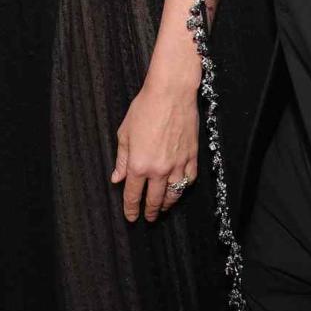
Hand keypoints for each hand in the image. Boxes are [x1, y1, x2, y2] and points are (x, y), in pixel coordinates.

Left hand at [111, 54, 199, 222]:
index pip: (133, 195)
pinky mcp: (192, 156)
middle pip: (155, 199)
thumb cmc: (145, 108)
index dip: (131, 209)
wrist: (171, 93)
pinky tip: (181, 187)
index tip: (131, 217)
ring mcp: (178, 164)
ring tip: (164, 208)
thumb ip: (122, 159)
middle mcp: (159, 169)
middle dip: (150, 211)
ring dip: (168, 204)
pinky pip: (190, 179)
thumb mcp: (125, 133)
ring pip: (174, 193)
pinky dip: (184, 186)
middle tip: (148, 218)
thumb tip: (117, 178)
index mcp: (139, 165)